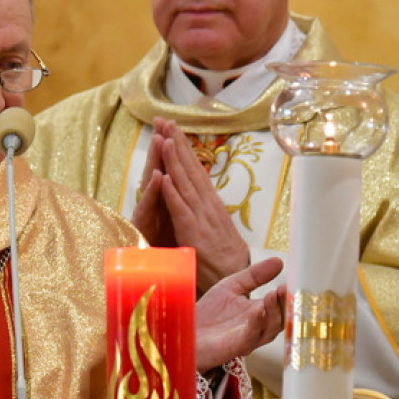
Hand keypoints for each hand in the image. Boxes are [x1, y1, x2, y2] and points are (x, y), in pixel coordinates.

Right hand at [131, 129, 175, 247]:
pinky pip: (149, 209)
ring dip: (155, 162)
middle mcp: (151, 206)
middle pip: (156, 171)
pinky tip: (157, 176)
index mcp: (161, 203)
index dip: (170, 150)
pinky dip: (153, 193)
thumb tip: (176, 188)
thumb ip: (171, 206)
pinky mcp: (142, 230)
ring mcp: (146, 217)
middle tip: (162, 122)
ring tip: (160, 140)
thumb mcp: (172, 226)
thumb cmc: (164, 253)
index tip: (174, 127)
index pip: (167, 172)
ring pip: (151, 185)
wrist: (152, 280)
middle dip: (159, 147)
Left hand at [149, 119, 249, 292]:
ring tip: (164, 138)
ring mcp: (200, 216)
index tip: (175, 129)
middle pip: (191, 168)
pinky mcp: (193, 231)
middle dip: (178, 144)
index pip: (197, 170)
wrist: (234, 277)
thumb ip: (206, 210)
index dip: (185, 149)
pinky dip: (172, 193)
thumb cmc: (223, 255)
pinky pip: (180, 209)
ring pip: (184, 183)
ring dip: (174, 160)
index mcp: (211, 202)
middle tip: (167, 121)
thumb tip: (202, 197)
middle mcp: (207, 203)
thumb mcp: (215, 226)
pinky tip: (163, 178)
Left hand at [195, 257, 285, 372]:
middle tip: (288, 288)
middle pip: (280, 319)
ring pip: (270, 329)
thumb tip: (279, 261)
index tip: (295, 279)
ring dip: (274, 312)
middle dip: (286, 304)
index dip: (288, 294)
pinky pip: (251, 336)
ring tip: (274, 293)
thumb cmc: (208, 314)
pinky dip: (257, 324)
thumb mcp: (232, 286)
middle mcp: (258, 328)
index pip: (281, 304)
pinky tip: (259, 311)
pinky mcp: (235, 347)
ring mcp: (248, 338)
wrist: (185, 332)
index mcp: (260, 313)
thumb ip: (254, 276)